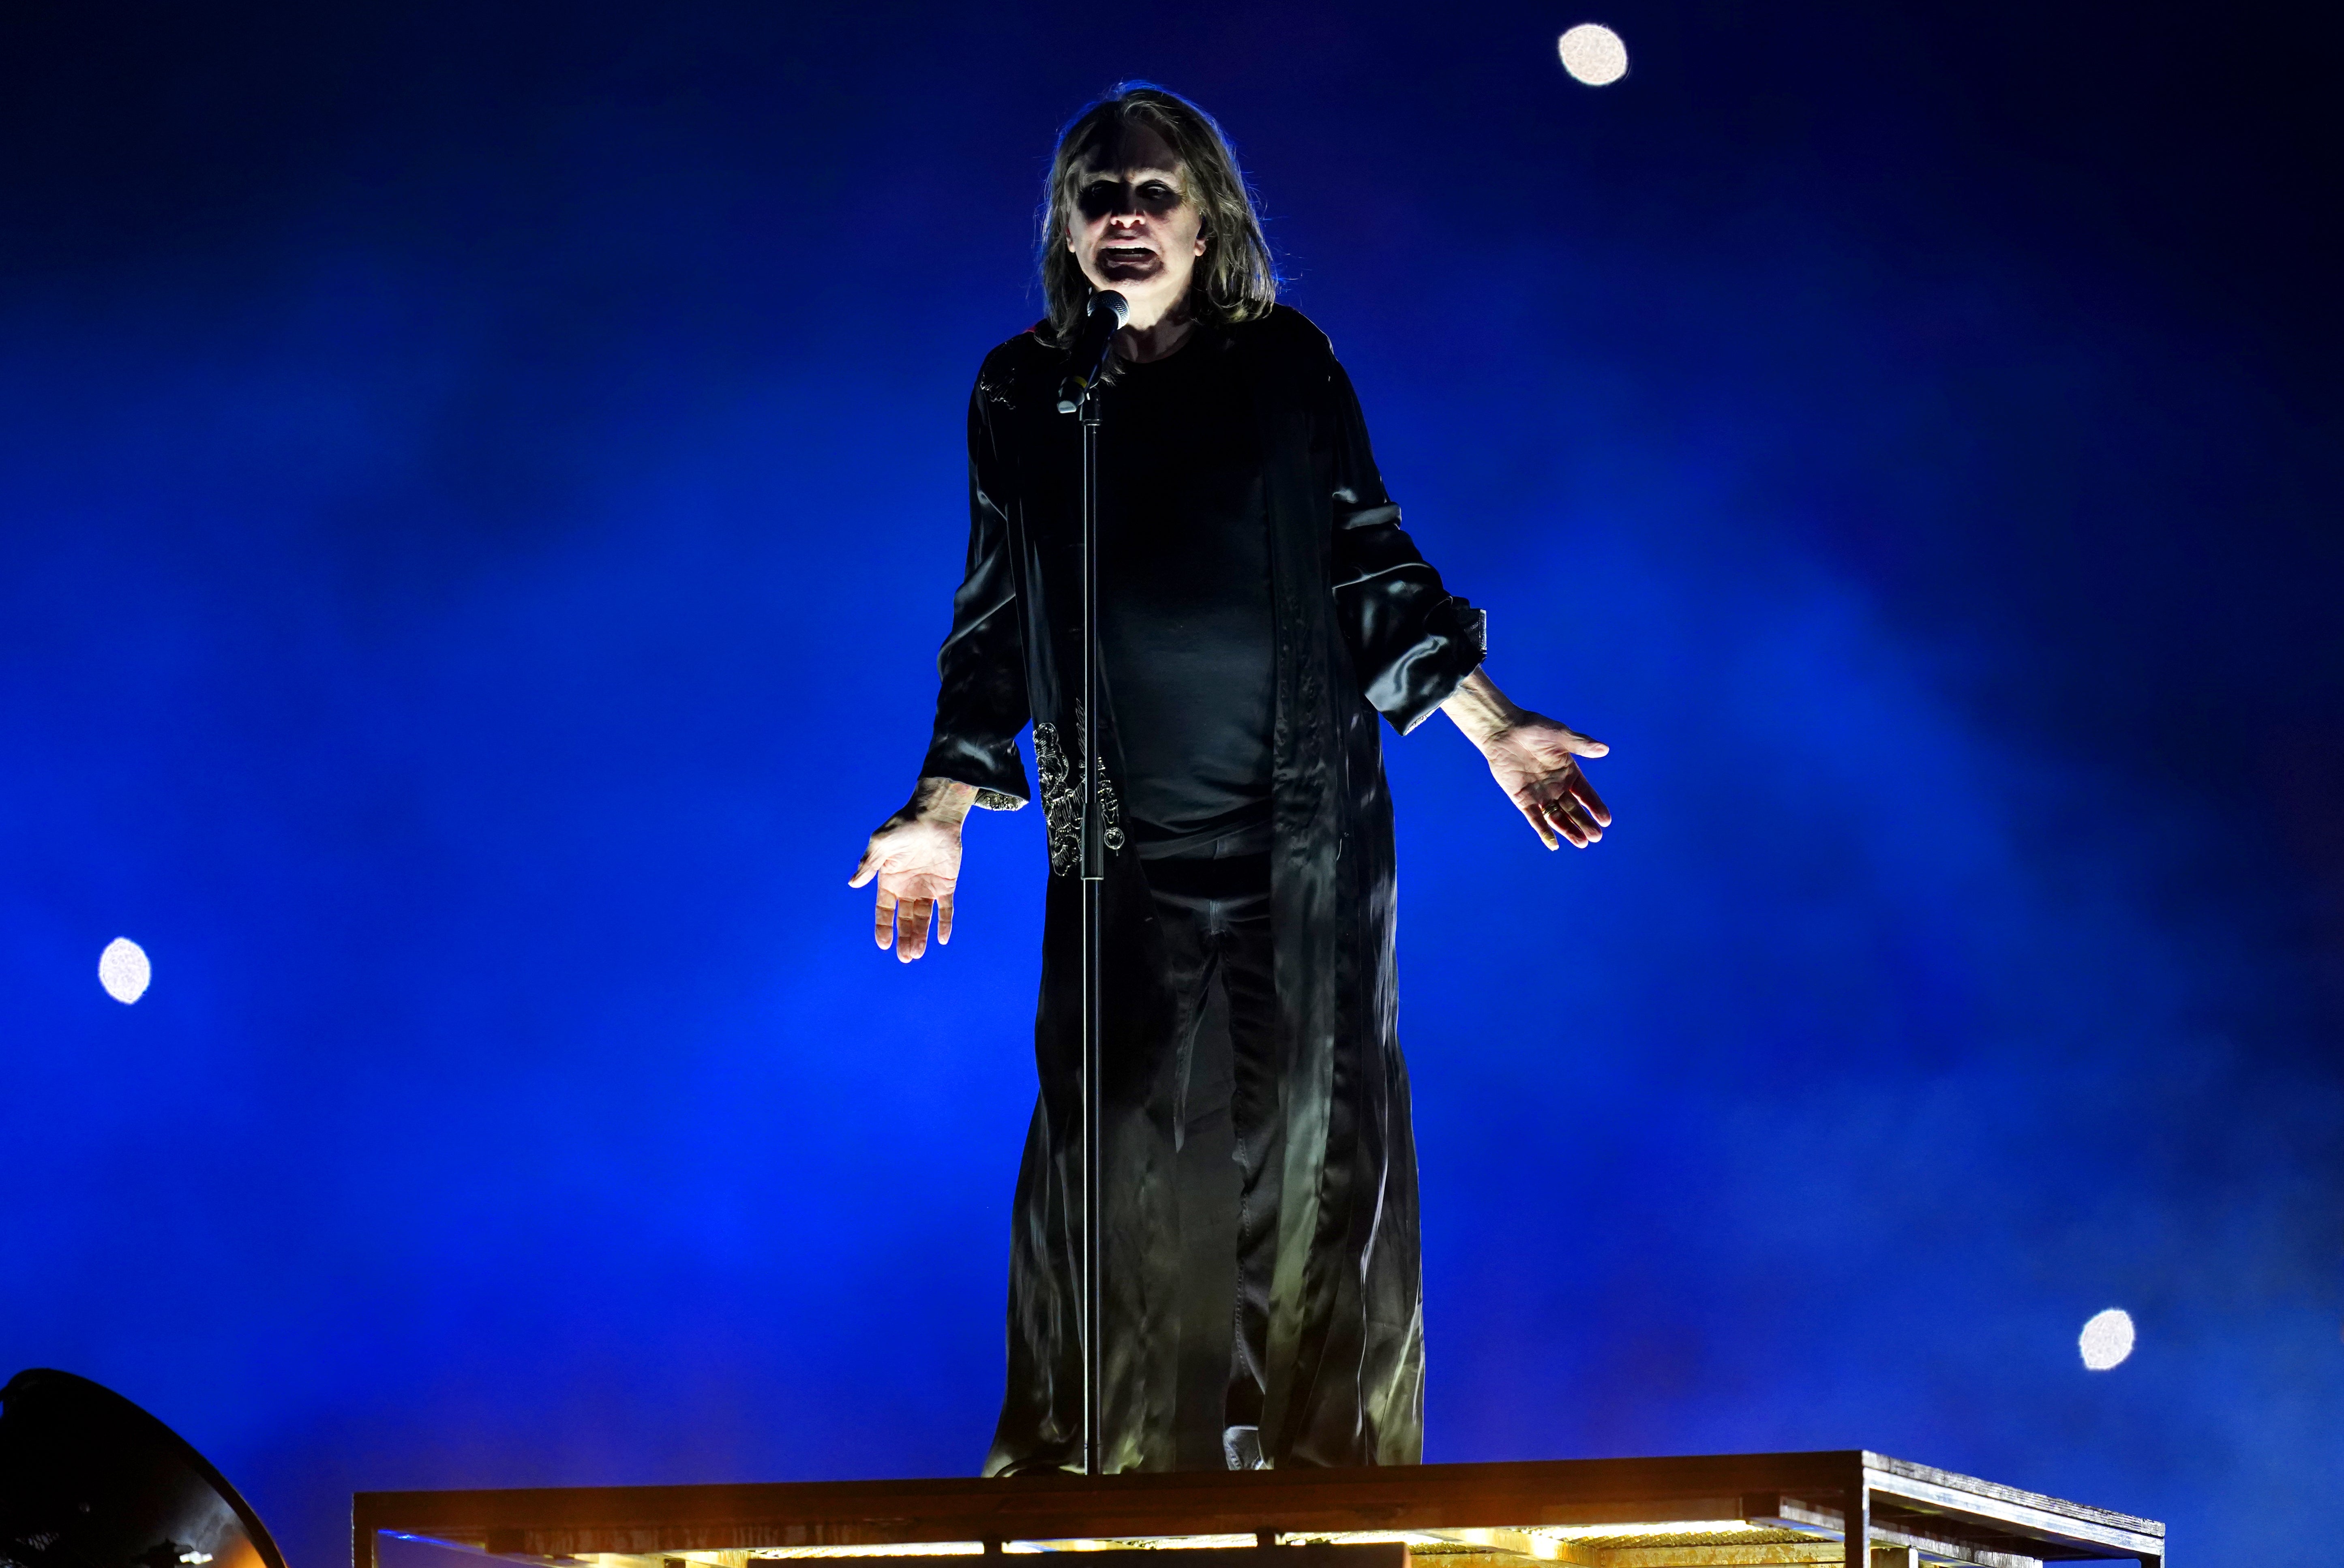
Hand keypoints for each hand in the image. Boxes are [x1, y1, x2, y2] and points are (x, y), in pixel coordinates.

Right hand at [848, 778, 975, 960]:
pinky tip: (942, 939)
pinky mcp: (945, 885)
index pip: (884, 911)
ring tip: (917, 954)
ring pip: (923, 918)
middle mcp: (907, 889)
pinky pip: (945, 909)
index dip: (883, 928)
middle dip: (904, 939)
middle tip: (905, 958)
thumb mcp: (881, 844)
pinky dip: (944, 924)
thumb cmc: (904, 826)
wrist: (934, 815)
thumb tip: (853, 884)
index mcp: (889, 881)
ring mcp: (926, 888)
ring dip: (920, 936)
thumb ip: (869, 864)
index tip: (884, 945)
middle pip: (904, 920)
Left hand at [1480, 715, 1610, 848]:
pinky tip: (1554, 844)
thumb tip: (1604, 749)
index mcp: (1569, 773)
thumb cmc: (1534, 729)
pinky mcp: (1523, 799)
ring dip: (1569, 830)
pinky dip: (1543, 831)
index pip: (1586, 794)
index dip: (1596, 807)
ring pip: (1557, 817)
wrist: (1504, 731)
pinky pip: (1535, 818)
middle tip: (1595, 837)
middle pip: (1574, 809)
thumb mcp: (1560, 735)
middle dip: (1585, 823)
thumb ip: (1581, 744)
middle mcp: (1557, 787)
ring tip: (1581, 842)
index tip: (1606, 821)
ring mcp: (1540, 795)